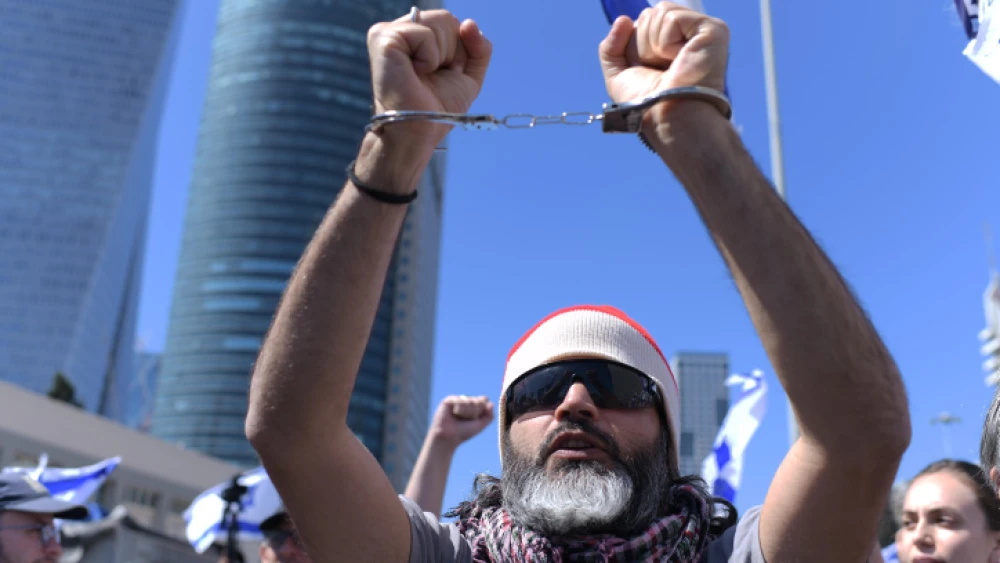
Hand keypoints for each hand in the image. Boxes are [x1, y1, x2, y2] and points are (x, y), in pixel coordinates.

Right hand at [367, 9, 492, 149]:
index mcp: (416, 35)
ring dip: (441, 56)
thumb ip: (479, 47)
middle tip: (432, 76)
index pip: (452, 23)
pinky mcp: (383, 38)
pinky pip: (424, 34)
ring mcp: (389, 32)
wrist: (420, 131)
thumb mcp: (469, 75)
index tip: (442, 74)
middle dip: (451, 52)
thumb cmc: (438, 107)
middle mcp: (400, 29)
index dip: (458, 52)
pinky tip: (415, 73)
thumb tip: (469, 23)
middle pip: (447, 19)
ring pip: (439, 22)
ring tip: (422, 75)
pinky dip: (429, 57)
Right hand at [428, 395, 493, 448]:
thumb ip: (489, 416)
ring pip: (470, 401)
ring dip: (467, 413)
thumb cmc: (463, 432)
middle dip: (475, 413)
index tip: (475, 419)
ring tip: (458, 418)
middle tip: (466, 420)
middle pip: (478, 400)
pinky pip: (460, 401)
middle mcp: (465, 401)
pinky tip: (453, 414)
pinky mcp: (448, 401)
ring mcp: (457, 400)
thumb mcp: (480, 425)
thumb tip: (491, 404)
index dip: (482, 409)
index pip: (484, 400)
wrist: (449, 437)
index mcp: (473, 406)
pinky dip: (459, 410)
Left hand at [598, 2, 727, 121]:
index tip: (648, 70)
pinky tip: (678, 60)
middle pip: (649, 14)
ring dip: (653, 45)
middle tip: (660, 70)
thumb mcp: (618, 75)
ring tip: (669, 66)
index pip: (643, 20)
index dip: (635, 46)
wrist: (666, 116)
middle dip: (642, 45)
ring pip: (659, 12)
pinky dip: (666, 42)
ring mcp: (702, 31)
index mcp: (670, 42)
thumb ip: (611, 46)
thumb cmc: (646, 105)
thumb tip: (623, 19)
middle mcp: (688, 35)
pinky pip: (672, 17)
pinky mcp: (713, 30)